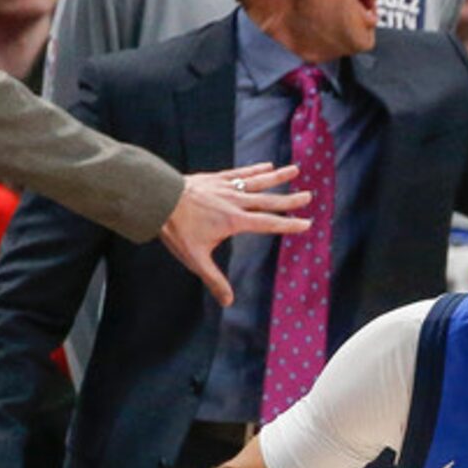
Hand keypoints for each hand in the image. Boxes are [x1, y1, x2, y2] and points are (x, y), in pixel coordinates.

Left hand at [161, 162, 307, 305]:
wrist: (158, 199)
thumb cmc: (176, 230)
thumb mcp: (196, 259)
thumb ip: (214, 280)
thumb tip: (228, 302)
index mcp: (234, 221)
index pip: (269, 223)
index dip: (289, 224)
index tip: (306, 223)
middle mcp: (235, 201)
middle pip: (269, 200)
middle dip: (290, 199)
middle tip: (309, 196)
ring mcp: (226, 188)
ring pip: (258, 181)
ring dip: (278, 176)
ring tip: (295, 169)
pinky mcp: (216, 179)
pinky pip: (240, 173)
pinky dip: (255, 169)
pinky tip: (266, 165)